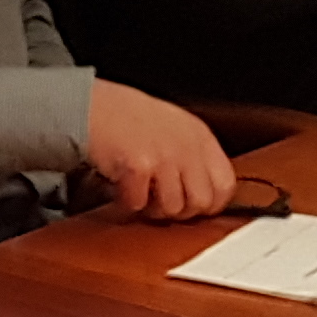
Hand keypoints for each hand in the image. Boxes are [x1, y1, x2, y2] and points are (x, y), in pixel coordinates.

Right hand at [79, 81, 235, 219]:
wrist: (91, 106)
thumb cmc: (127, 118)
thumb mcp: (174, 128)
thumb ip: (193, 157)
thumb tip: (205, 197)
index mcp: (199, 136)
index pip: (225, 186)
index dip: (208, 203)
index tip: (190, 205)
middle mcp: (187, 146)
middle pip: (201, 203)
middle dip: (179, 210)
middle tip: (158, 200)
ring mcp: (164, 156)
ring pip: (172, 209)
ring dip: (151, 207)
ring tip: (137, 190)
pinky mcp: (139, 167)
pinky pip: (139, 204)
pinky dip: (125, 200)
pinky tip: (120, 183)